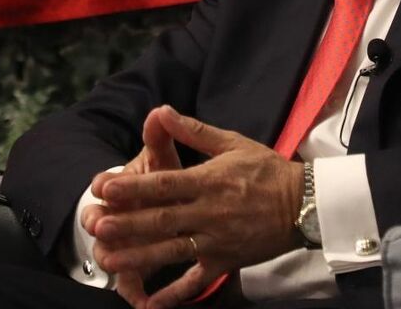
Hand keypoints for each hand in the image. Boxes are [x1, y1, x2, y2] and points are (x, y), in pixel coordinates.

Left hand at [93, 106, 303, 308]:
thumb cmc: (267, 170)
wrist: (304, 204)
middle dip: (127, 223)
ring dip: (139, 257)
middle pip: (162, 219)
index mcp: (208, 181)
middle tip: (96, 226)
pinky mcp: (224, 262)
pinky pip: (196, 282)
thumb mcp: (231, 143)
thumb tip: (161, 110)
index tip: (104, 187)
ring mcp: (216, 241)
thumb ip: (193, 131)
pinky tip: (150, 304)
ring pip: (172, 251)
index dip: (133, 186)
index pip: (164, 184)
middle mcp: (209, 213)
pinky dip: (174, 295)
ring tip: (109, 260)